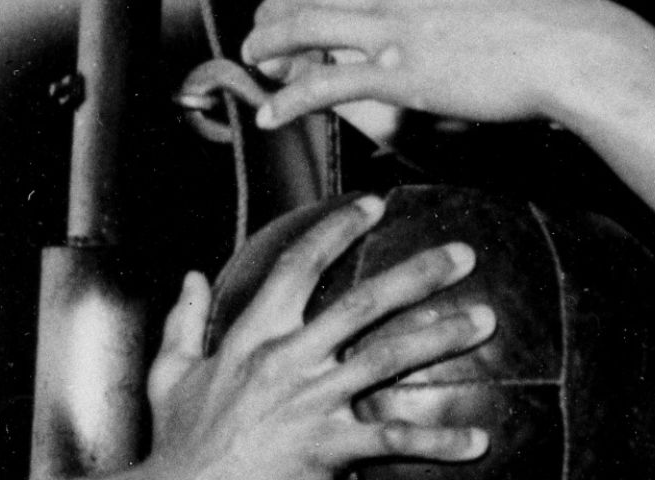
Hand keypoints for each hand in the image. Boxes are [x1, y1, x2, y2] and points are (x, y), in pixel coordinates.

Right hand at [142, 196, 493, 479]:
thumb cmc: (180, 442)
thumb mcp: (170, 375)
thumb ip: (181, 322)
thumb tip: (190, 278)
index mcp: (252, 336)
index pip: (298, 265)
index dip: (336, 229)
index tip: (372, 203)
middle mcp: (288, 360)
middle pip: (364, 303)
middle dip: (418, 274)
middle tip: (462, 253)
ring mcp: (312, 403)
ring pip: (388, 358)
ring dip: (442, 337)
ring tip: (485, 319)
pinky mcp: (327, 449)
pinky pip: (391, 440)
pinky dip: (436, 442)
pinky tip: (475, 440)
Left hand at [240, 0, 634, 128]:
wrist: (574, 47)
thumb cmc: (562, 17)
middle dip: (281, 7)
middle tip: (262, 24)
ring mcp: (397, 28)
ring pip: (308, 27)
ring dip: (271, 43)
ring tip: (253, 58)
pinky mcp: (398, 75)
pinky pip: (325, 84)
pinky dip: (290, 98)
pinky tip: (272, 111)